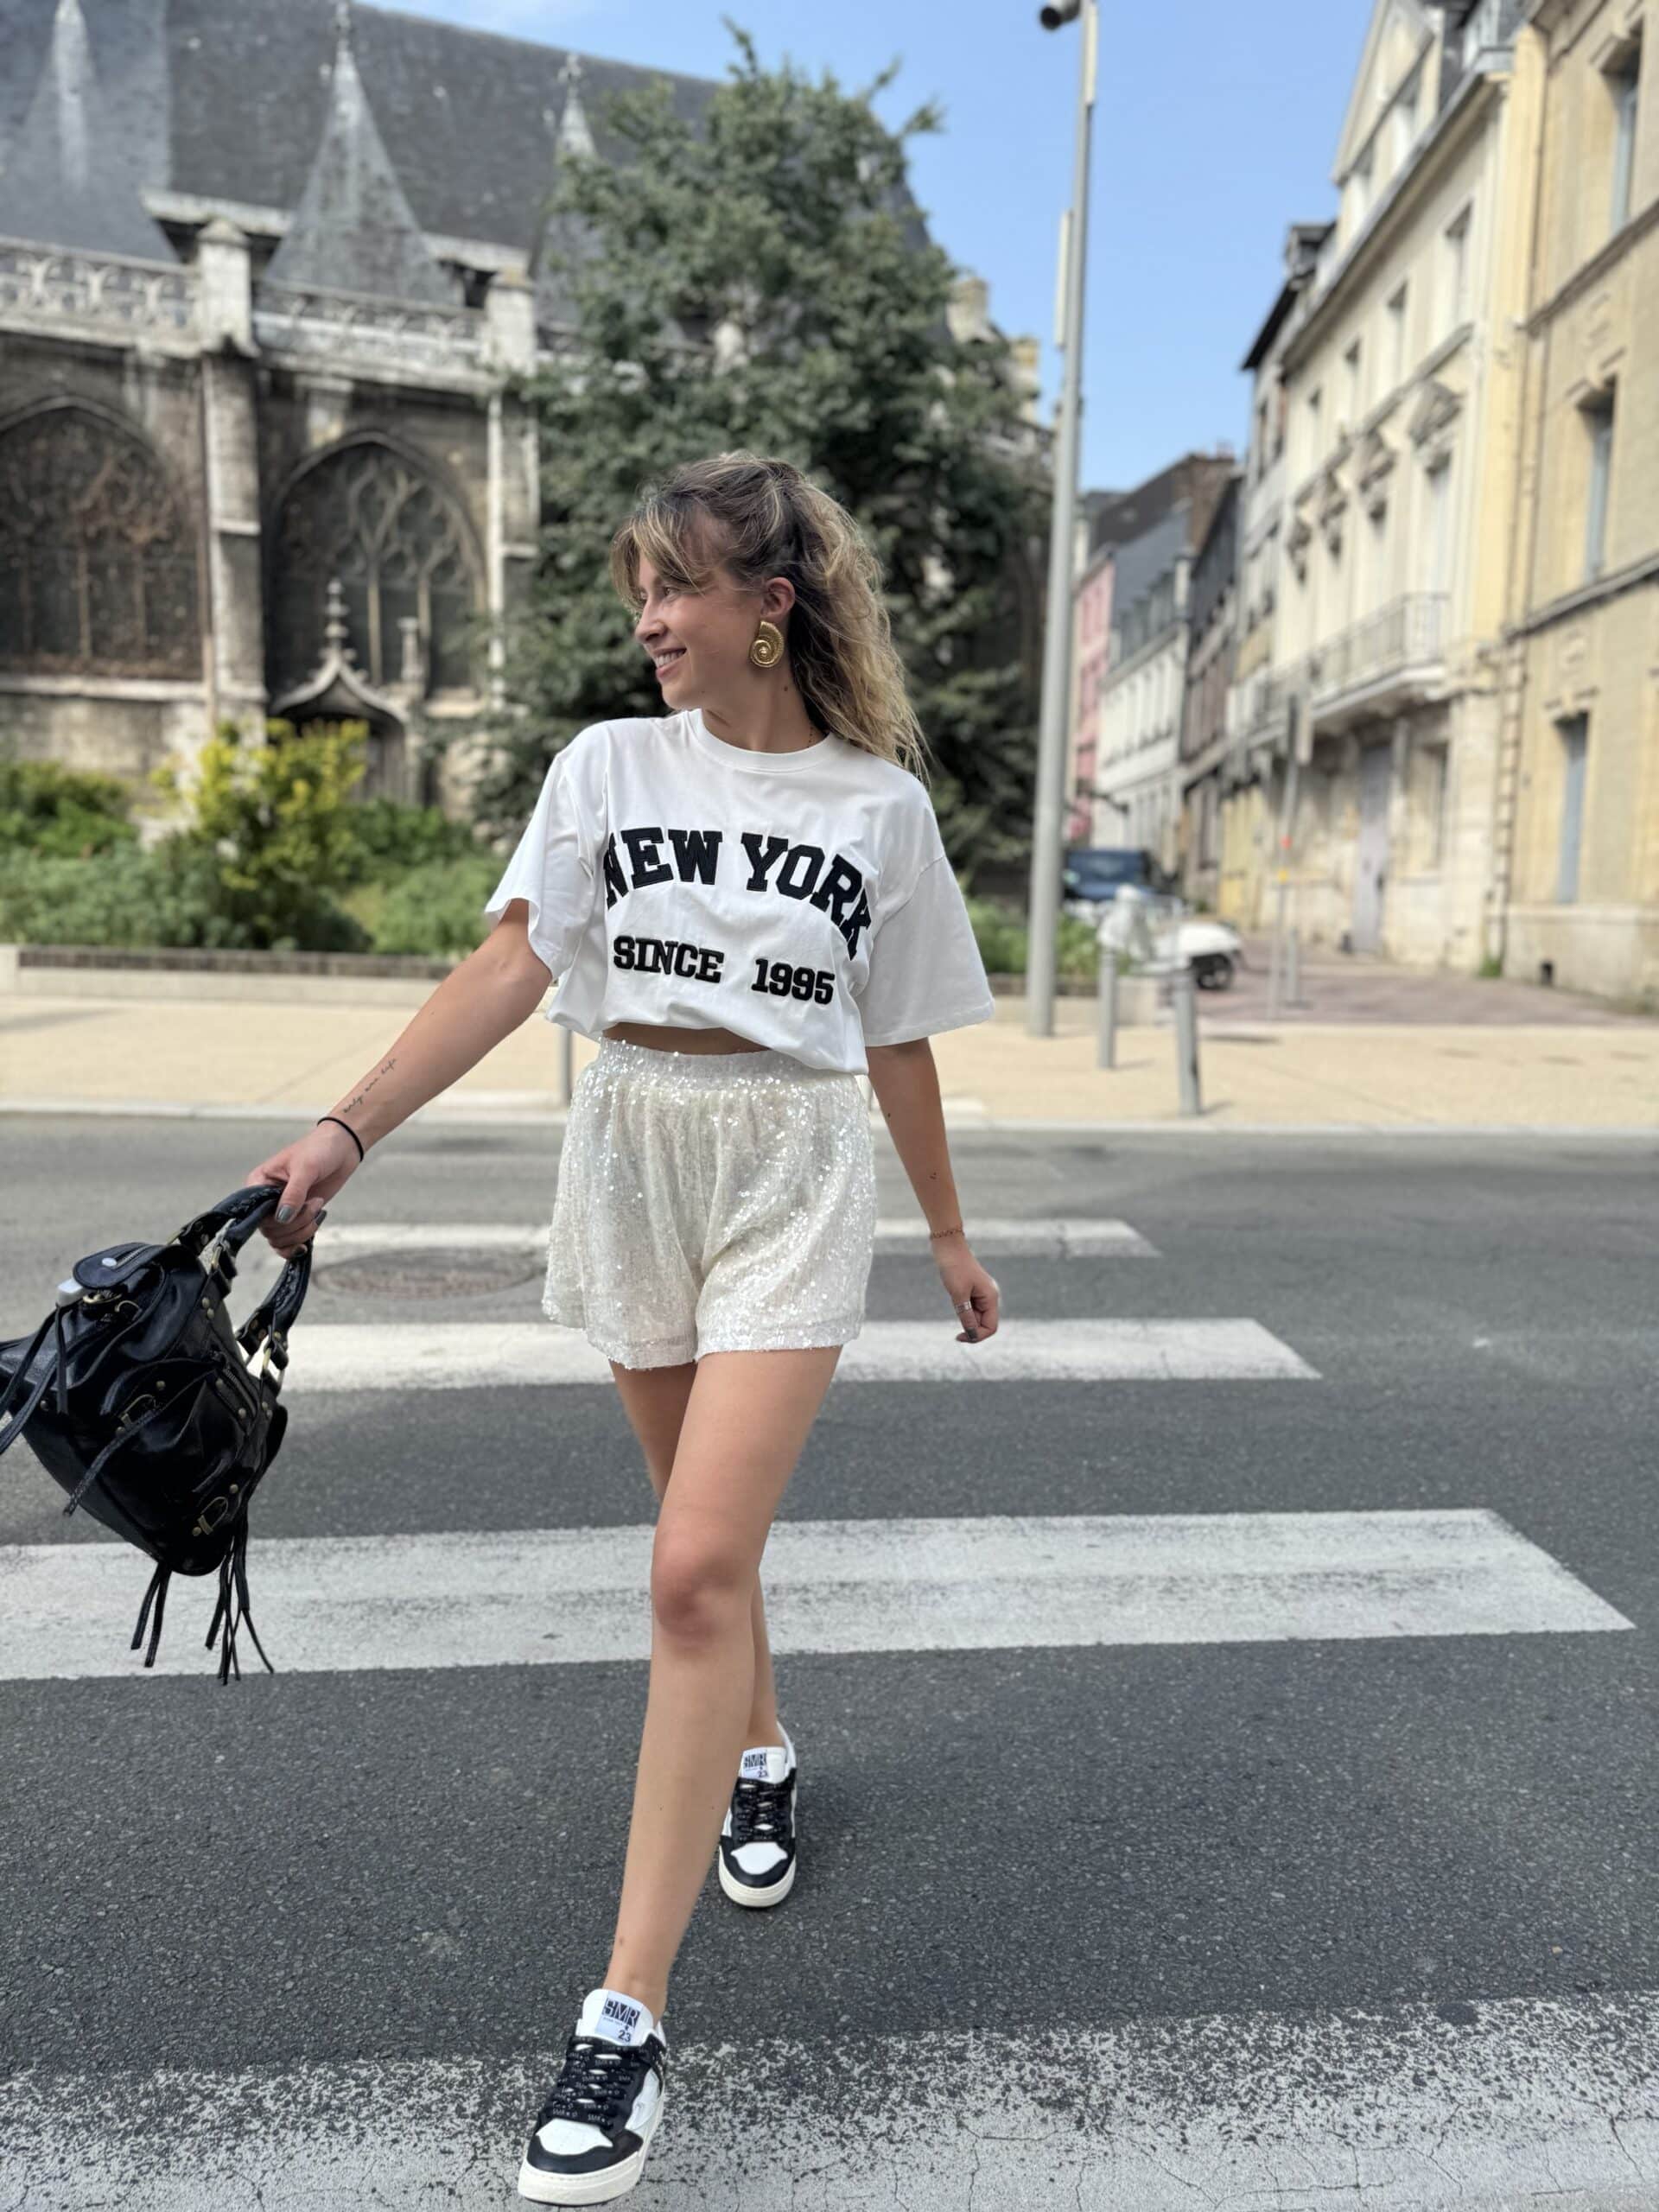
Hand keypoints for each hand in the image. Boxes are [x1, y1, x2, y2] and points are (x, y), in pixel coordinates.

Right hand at [243, 1124, 360, 1258]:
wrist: (341, 1149)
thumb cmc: (319, 1150)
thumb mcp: (306, 1168)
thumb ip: (294, 1194)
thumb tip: (282, 1219)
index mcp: (259, 1183)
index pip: (254, 1212)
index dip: (272, 1219)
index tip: (292, 1212)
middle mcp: (265, 1199)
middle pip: (268, 1229)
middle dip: (295, 1224)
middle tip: (315, 1203)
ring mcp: (281, 1210)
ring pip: (279, 1238)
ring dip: (301, 1231)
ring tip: (317, 1209)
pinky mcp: (297, 1217)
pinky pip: (288, 1241)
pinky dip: (297, 1243)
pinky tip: (306, 1243)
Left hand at [935, 1233, 998, 1344]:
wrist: (948, 1246)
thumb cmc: (954, 1267)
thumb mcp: (958, 1294)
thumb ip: (966, 1315)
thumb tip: (972, 1335)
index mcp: (991, 1297)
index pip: (990, 1327)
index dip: (977, 1336)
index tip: (960, 1336)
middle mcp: (990, 1297)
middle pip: (984, 1323)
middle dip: (971, 1329)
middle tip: (955, 1332)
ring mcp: (982, 1293)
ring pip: (977, 1316)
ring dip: (966, 1319)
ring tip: (954, 1303)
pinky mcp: (973, 1290)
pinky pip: (971, 1308)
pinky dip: (963, 1311)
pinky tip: (955, 1301)